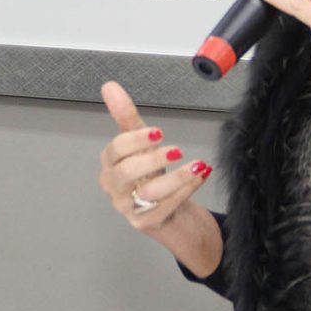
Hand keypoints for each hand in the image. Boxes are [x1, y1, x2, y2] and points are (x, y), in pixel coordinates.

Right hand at [98, 81, 220, 276]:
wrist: (174, 215)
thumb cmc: (153, 176)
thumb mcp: (142, 144)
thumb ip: (126, 117)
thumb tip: (109, 87)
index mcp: (111, 166)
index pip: (114, 151)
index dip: (135, 140)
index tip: (158, 132)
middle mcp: (115, 189)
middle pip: (124, 174)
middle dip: (151, 159)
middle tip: (175, 150)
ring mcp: (129, 208)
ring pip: (148, 193)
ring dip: (176, 177)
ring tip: (197, 165)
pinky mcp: (147, 223)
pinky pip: (166, 207)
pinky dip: (185, 190)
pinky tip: (200, 176)